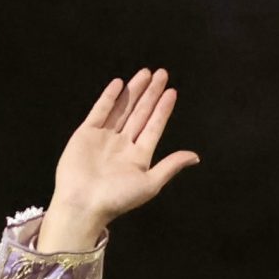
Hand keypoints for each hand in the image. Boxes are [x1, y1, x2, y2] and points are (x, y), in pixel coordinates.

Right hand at [36, 68, 200, 254]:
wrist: (82, 204)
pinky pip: (100, 111)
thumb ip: (171, 166)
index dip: (163, 110)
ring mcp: (104, 138)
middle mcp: (122, 145)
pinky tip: (120, 84)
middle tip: (162, 74)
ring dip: (134, 91)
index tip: (172, 92)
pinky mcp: (86, 134)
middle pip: (140, 113)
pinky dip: (109, 98)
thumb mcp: (150, 184)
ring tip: (145, 74)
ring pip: (123, 109)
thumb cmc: (116, 199)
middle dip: (151, 94)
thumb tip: (195, 157)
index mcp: (138, 156)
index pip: (154, 127)